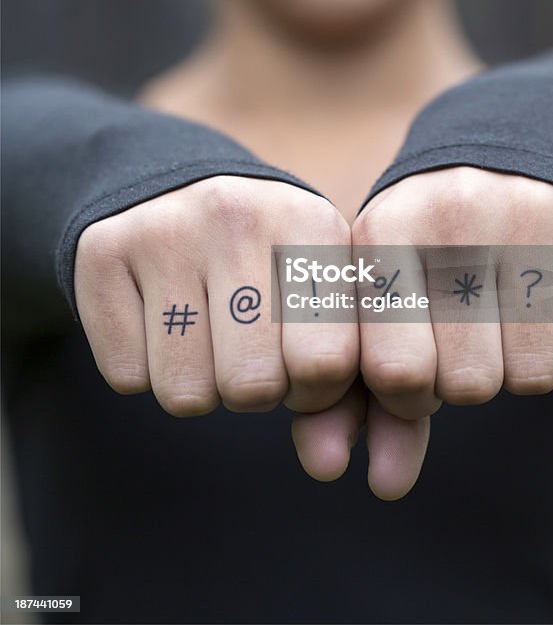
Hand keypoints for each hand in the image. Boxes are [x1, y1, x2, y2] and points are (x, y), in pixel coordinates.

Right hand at [74, 176, 357, 416]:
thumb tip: (328, 466)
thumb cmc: (269, 267)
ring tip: (206, 330)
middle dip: (256, 390)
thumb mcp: (321, 296)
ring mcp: (163, 230)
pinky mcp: (101, 253)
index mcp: (309, 223)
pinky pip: (127, 379)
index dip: (317, 390)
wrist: (177, 191)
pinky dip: (145, 368)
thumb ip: (345, 384)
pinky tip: (157, 318)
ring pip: (185, 394)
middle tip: (250, 347)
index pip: (327, 364)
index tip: (306, 365)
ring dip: (200, 384)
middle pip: (253, 388)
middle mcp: (237, 216)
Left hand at [349, 166, 552, 417]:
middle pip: (470, 384)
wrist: (498, 156)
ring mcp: (526, 213)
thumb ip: (363, 398)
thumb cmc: (423, 253)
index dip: (407, 395)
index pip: (395, 373)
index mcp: (382, 232)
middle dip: (465, 380)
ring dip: (520, 365)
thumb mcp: (380, 301)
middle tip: (462, 337)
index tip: (413, 368)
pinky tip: (546, 291)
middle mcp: (452, 216)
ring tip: (502, 316)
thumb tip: (384, 488)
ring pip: (536, 375)